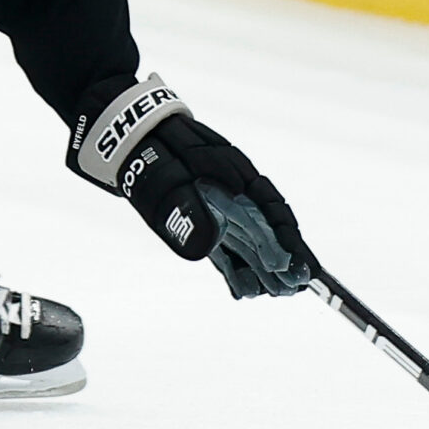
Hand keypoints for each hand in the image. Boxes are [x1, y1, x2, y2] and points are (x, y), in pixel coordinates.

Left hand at [70, 74, 319, 299]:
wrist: (128, 135)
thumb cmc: (151, 150)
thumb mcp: (167, 177)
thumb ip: (186, 209)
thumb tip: (207, 247)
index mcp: (236, 173)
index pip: (272, 209)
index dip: (288, 239)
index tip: (300, 265)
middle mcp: (235, 189)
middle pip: (267, 227)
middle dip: (283, 258)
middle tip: (294, 288)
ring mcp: (220, 204)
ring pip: (249, 239)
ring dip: (263, 266)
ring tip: (276, 293)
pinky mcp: (203, 217)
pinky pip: (224, 244)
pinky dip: (234, 266)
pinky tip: (241, 288)